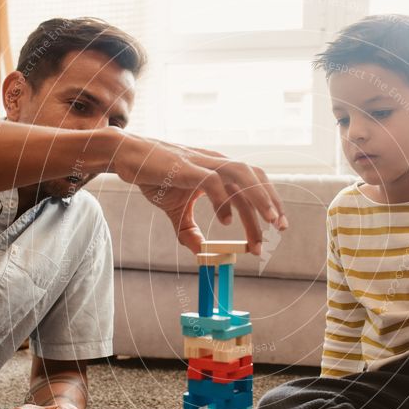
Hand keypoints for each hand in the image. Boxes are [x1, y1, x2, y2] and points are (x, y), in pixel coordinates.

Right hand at [111, 134, 287, 254]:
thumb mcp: (175, 210)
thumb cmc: (155, 177)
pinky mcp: (186, 167)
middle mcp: (217, 164)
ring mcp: (203, 163)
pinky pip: (212, 181)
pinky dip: (223, 201)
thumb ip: (189, 231)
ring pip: (242, 175)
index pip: (251, 188)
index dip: (268, 206)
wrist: (128, 156)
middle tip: (279, 230)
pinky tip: (226, 222)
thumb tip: (199, 252)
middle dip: (271, 204)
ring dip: (259, 198)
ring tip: (267, 222)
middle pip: (254, 181)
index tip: (276, 230)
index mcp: (220, 172)